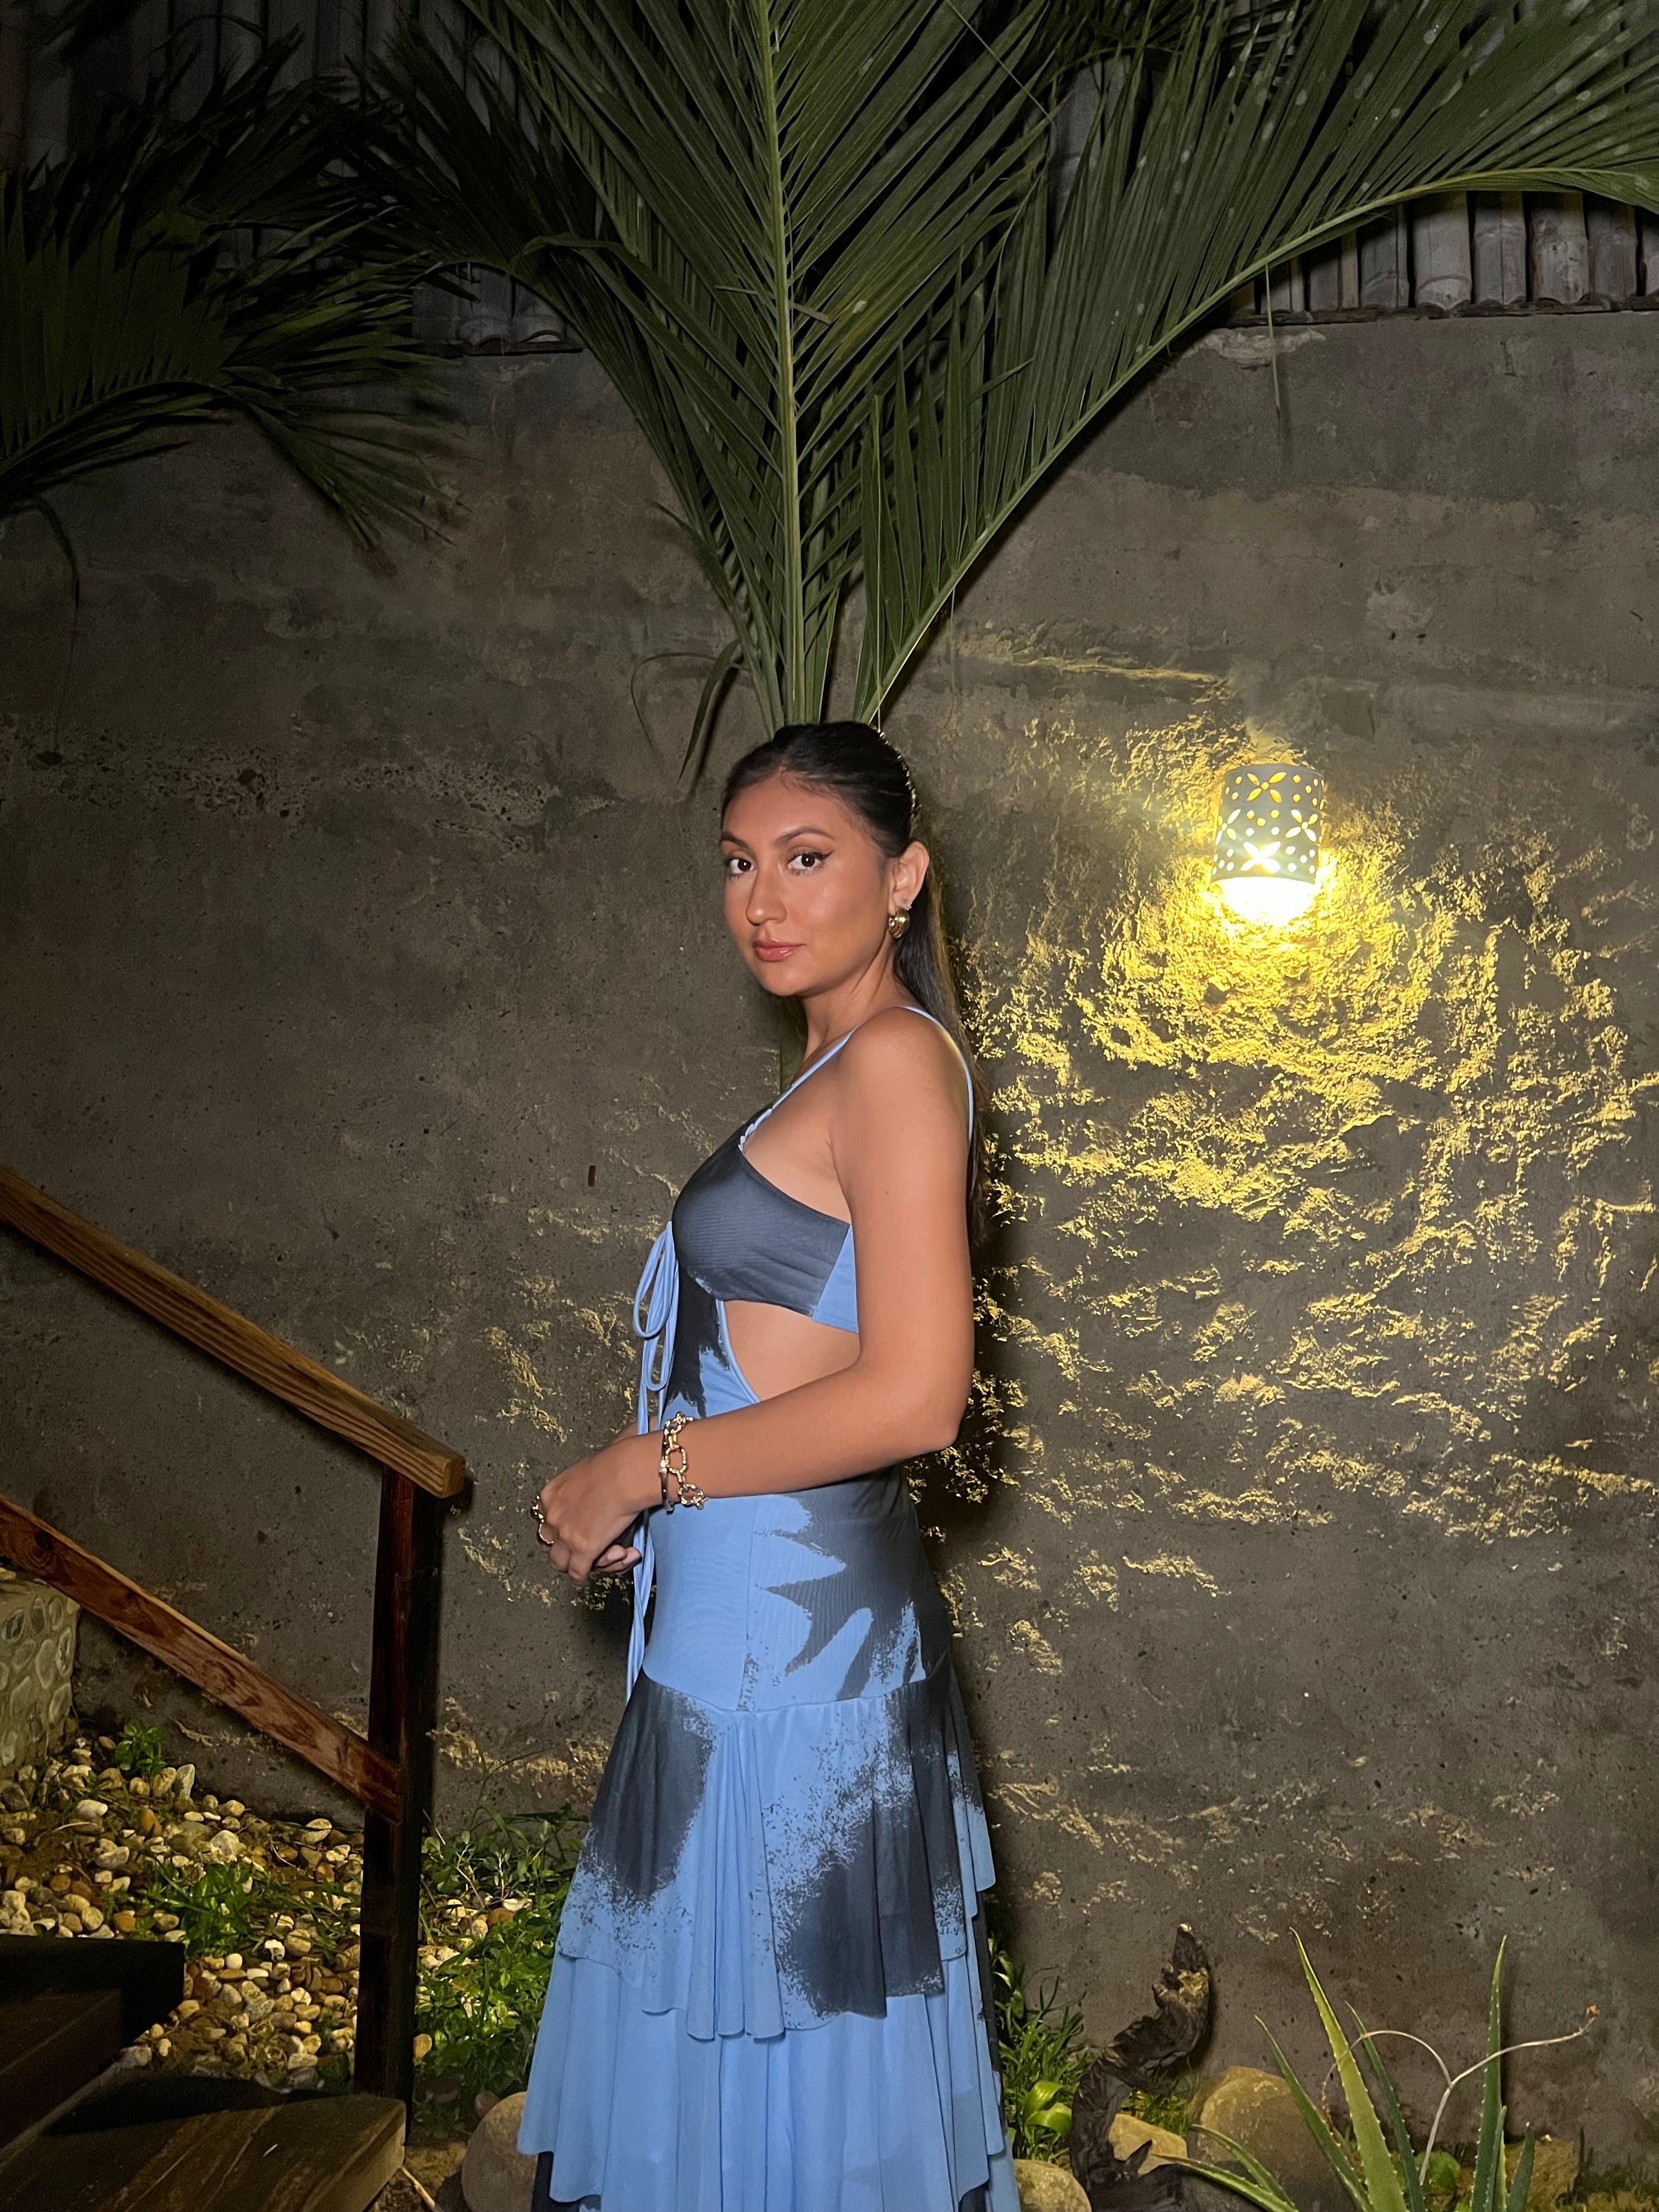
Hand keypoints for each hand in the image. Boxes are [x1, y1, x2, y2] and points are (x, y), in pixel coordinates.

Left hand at [535, 1434, 653, 1584]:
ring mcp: (565, 1535)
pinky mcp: (582, 1550)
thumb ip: (588, 1476)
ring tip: (598, 1557)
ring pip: (559, 1562)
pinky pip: (577, 1573)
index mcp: (551, 1494)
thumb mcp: (590, 1466)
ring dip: (576, 1563)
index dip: (563, 1528)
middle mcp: (553, 1516)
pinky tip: (592, 1573)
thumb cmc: (618, 1461)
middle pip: (549, 1543)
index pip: (547, 1520)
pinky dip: (584, 1576)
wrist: (628, 1472)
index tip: (578, 1528)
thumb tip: (605, 1462)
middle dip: (566, 1548)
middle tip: (587, 1546)